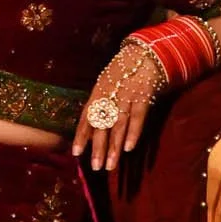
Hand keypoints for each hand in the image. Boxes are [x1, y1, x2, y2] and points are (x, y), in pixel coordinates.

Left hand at [72, 39, 164, 170]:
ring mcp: (126, 97)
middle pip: (102, 125)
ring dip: (114, 147)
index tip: (76, 153)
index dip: (82, 135)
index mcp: (97, 94)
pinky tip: (128, 148)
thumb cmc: (121, 74)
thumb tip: (90, 131)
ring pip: (118, 125)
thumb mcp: (105, 86)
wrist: (143, 54)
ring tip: (110, 166)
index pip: (87, 117)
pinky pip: (137, 118)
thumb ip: (98, 106)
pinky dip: (133, 133)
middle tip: (95, 167)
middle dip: (98, 148)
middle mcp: (109, 97)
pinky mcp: (143, 98)